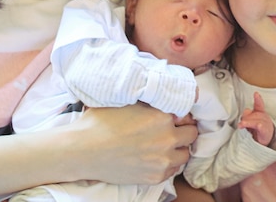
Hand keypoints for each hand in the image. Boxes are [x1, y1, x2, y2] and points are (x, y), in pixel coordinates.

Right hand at [76, 103, 198, 184]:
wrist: (84, 150)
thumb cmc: (101, 122)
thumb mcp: (128, 101)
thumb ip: (152, 102)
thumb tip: (164, 100)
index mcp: (162, 116)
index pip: (188, 115)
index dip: (181, 116)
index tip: (175, 118)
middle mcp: (167, 139)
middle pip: (191, 135)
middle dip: (183, 132)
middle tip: (172, 131)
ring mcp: (162, 160)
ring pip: (185, 155)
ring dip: (178, 149)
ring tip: (163, 146)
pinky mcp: (155, 176)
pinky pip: (173, 170)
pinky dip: (168, 164)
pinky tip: (155, 157)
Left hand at [237, 92, 274, 145]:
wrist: (263, 139)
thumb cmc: (256, 128)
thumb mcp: (251, 119)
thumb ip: (247, 114)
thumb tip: (244, 113)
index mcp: (260, 112)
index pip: (259, 104)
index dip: (258, 99)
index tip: (256, 94)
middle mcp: (264, 117)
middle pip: (253, 114)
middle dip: (246, 118)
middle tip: (241, 123)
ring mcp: (266, 124)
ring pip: (255, 121)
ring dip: (247, 123)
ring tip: (241, 125)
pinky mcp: (265, 132)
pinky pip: (261, 127)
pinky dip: (259, 126)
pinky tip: (258, 125)